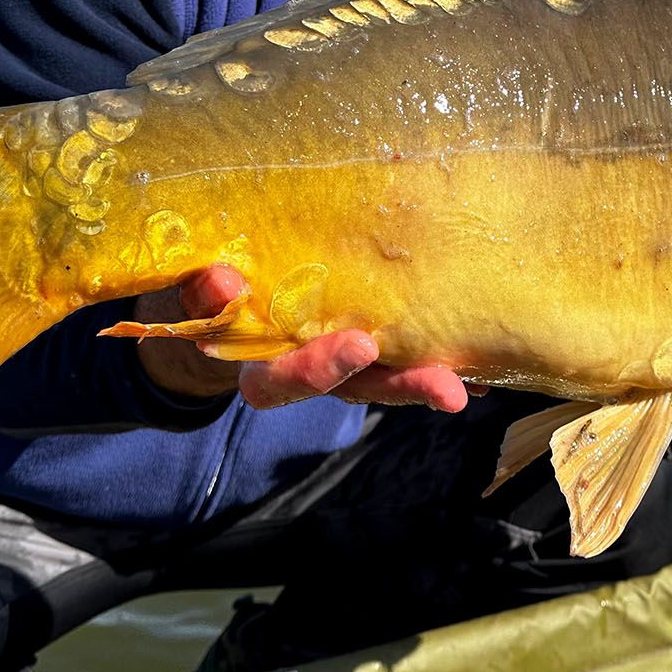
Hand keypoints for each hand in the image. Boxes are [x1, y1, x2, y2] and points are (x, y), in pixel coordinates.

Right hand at [132, 264, 477, 411]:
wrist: (222, 296)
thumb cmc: (208, 291)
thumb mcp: (190, 292)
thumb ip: (202, 293)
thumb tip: (223, 282)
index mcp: (259, 368)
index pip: (284, 383)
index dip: (320, 370)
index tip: (361, 345)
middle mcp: (306, 374)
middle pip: (355, 389)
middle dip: (403, 386)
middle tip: (447, 386)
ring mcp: (341, 362)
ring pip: (386, 378)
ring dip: (430, 379)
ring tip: (474, 382)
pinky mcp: (369, 346)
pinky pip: (404, 356)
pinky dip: (439, 360)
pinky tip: (481, 362)